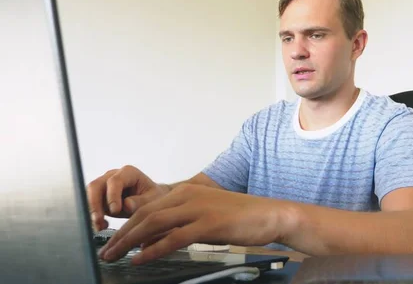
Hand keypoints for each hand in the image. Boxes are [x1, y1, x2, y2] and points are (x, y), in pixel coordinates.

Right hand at [86, 165, 169, 231]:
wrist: (151, 200)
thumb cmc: (154, 197)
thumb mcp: (153, 200)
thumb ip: (141, 201)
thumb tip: (126, 205)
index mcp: (128, 173)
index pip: (115, 181)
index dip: (112, 196)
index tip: (115, 211)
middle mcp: (113, 176)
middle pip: (95, 186)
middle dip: (95, 204)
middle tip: (99, 220)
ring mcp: (104, 185)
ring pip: (89, 196)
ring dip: (92, 212)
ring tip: (101, 226)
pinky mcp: (99, 197)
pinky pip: (90, 205)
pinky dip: (93, 216)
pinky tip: (102, 225)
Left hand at [98, 184, 287, 263]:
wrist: (269, 214)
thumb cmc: (239, 217)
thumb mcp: (204, 215)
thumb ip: (180, 224)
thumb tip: (153, 240)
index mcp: (185, 191)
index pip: (147, 207)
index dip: (126, 225)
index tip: (112, 241)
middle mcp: (187, 195)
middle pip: (145, 214)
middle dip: (122, 234)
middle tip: (106, 252)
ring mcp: (198, 208)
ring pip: (154, 222)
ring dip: (130, 241)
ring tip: (115, 256)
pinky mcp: (209, 223)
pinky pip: (175, 237)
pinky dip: (154, 249)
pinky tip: (141, 258)